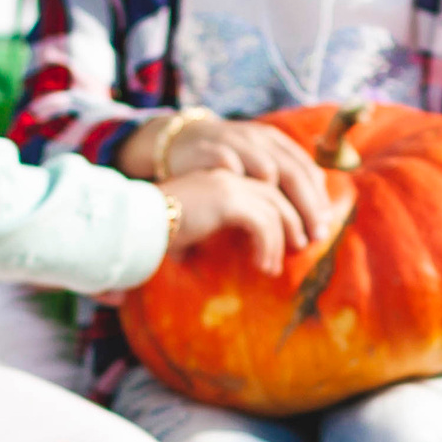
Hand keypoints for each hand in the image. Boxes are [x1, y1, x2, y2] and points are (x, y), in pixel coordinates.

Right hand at [163, 168, 310, 272]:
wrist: (138, 219)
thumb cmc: (162, 227)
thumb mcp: (201, 224)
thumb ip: (226, 228)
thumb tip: (247, 254)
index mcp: (227, 177)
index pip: (270, 186)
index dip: (290, 209)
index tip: (296, 236)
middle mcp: (231, 175)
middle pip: (280, 194)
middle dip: (297, 220)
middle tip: (303, 247)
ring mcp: (229, 184)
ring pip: (275, 210)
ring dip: (282, 239)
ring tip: (276, 265)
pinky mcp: (227, 199)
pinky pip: (263, 223)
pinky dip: (268, 246)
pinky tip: (262, 265)